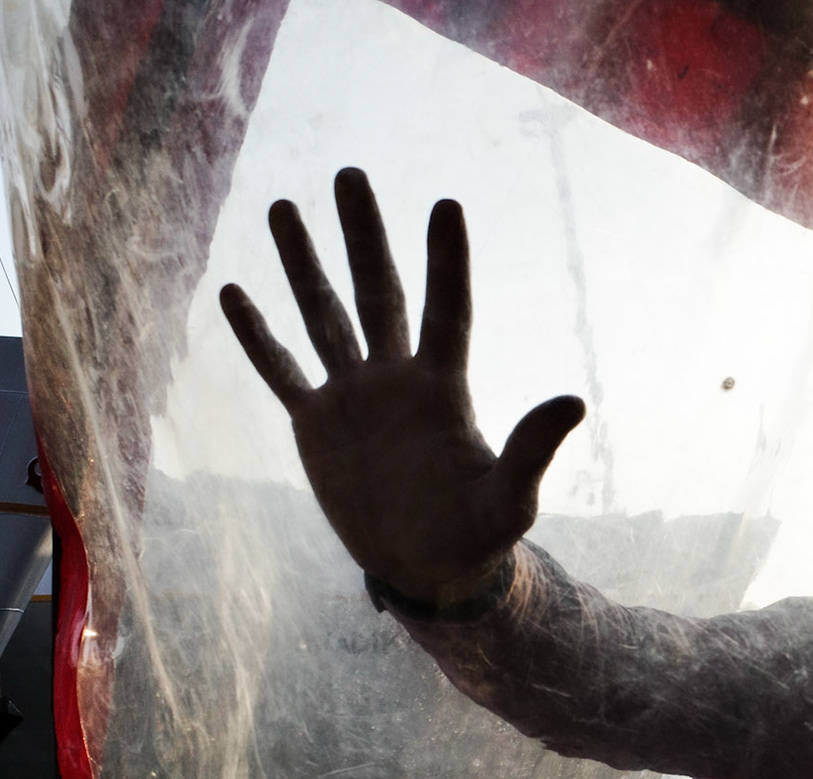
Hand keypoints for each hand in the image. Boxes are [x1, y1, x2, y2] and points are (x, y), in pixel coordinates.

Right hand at [221, 168, 583, 603]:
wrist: (428, 570)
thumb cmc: (477, 535)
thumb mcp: (510, 496)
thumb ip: (533, 447)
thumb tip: (576, 402)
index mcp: (443, 388)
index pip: (445, 310)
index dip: (446, 261)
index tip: (446, 204)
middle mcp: (396, 379)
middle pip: (377, 292)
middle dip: (363, 236)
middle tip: (351, 174)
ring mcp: (353, 397)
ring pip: (323, 316)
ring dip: (303, 265)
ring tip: (282, 207)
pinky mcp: (315, 425)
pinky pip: (282, 370)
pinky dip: (258, 336)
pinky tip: (235, 291)